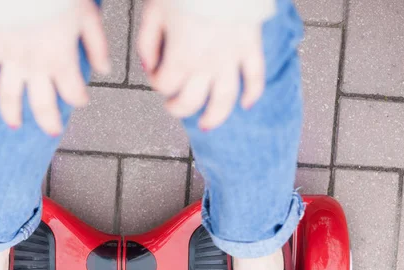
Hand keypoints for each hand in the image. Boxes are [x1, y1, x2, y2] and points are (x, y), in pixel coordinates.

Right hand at [0, 0, 109, 134]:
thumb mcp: (88, 16)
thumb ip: (97, 46)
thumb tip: (105, 70)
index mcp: (62, 60)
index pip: (73, 93)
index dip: (79, 100)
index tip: (82, 100)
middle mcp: (36, 67)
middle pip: (42, 105)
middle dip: (48, 122)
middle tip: (52, 131)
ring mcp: (11, 59)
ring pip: (10, 97)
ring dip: (12, 114)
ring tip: (15, 125)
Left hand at [138, 0, 264, 130]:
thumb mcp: (154, 11)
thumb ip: (147, 43)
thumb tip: (149, 67)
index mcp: (181, 56)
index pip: (165, 85)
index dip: (156, 82)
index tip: (155, 71)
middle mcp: (206, 64)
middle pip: (191, 101)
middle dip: (178, 107)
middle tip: (173, 105)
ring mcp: (231, 58)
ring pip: (225, 99)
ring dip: (214, 116)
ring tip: (205, 124)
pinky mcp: (250, 47)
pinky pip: (256, 76)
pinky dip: (254, 93)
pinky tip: (247, 105)